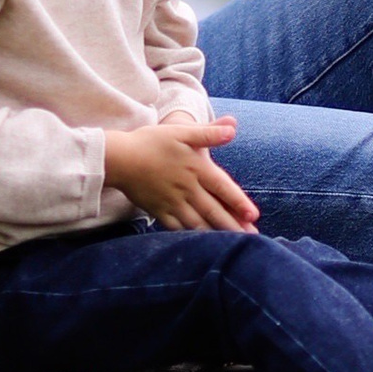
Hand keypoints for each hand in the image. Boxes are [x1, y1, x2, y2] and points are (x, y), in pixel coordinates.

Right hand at [103, 112, 258, 230]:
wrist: (119, 159)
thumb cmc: (151, 142)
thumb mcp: (182, 132)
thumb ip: (208, 132)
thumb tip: (233, 127)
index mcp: (196, 169)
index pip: (223, 188)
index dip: (239, 202)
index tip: (253, 216)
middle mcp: (187, 189)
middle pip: (214, 211)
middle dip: (234, 226)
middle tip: (252, 238)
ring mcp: (172, 203)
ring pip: (199, 223)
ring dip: (217, 234)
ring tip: (232, 244)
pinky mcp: (159, 211)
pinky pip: (178, 228)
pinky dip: (191, 236)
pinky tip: (201, 243)